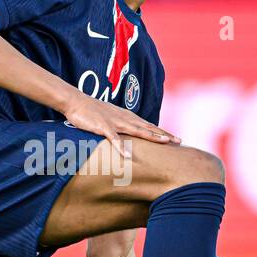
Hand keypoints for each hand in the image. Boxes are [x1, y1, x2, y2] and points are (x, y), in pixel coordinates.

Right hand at [62, 92, 179, 158]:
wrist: (76, 101)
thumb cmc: (92, 111)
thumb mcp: (110, 117)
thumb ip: (121, 125)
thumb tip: (128, 136)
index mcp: (127, 117)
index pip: (149, 126)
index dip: (163, 132)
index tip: (176, 139)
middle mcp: (125, 119)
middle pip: (149, 128)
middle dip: (164, 134)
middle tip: (179, 141)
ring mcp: (115, 122)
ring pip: (137, 130)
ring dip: (152, 136)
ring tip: (165, 143)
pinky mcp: (103, 127)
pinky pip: (113, 138)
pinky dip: (120, 147)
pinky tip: (127, 155)